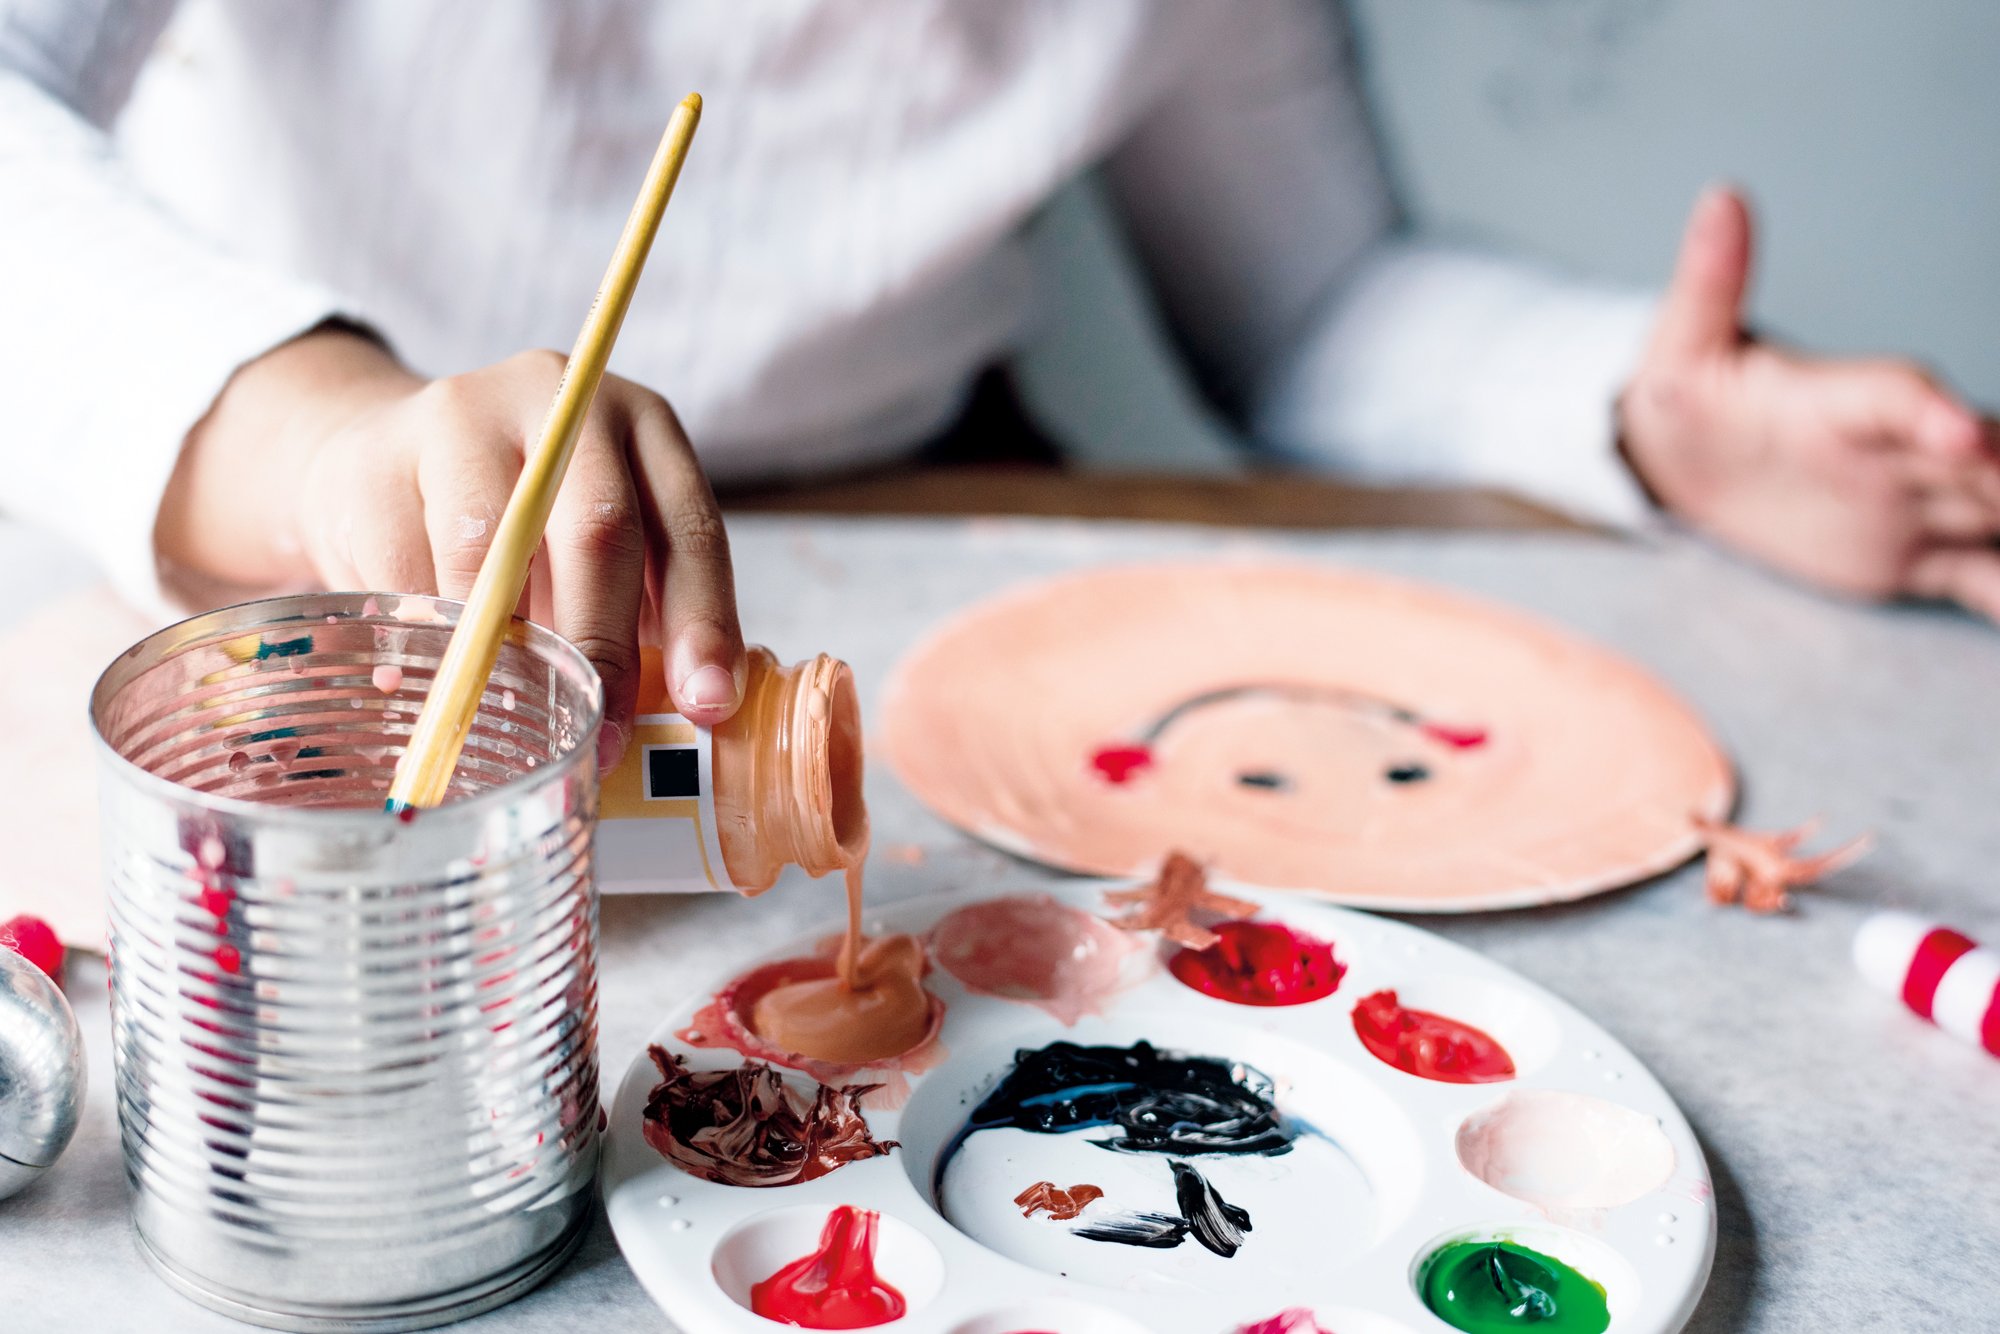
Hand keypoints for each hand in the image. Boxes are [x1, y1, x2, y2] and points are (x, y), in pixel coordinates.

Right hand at [158, 327, 745, 765]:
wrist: (381, 458)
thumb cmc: (518, 525)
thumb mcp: (595, 548)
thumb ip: (640, 613)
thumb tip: (675, 718)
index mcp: (641, 426)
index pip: (689, 528)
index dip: (703, 622)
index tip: (706, 704)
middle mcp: (563, 402)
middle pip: (598, 530)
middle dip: (603, 648)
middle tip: (602, 734)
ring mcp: (463, 418)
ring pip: (492, 552)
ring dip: (503, 650)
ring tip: (508, 714)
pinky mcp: (378, 459)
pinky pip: (406, 571)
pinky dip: (424, 642)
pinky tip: (425, 682)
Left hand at [1620, 186, 1999, 618]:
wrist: (1687, 456)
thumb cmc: (1687, 395)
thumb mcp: (1679, 347)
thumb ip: (1707, 283)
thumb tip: (1719, 197)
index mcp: (1841, 400)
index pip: (1899, 398)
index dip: (1935, 413)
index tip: (1964, 433)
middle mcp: (1899, 449)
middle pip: (1984, 459)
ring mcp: (1915, 501)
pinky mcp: (1915, 555)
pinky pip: (1983, 578)